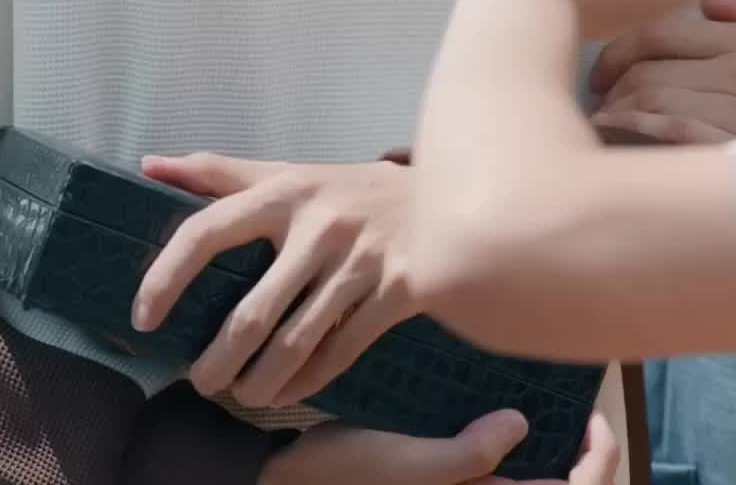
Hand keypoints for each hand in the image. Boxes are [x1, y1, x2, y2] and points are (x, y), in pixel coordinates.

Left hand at [132, 152, 410, 407]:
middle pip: (252, 311)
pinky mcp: (396, 291)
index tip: (143, 317)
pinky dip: (308, 382)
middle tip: (198, 383)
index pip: (207, 230)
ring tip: (241, 396)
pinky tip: (288, 392)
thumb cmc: (347, 189)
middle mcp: (318, 225)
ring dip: (259, 382)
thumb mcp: (288, 171)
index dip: (167, 276)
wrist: (445, 196)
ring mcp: (359, 261)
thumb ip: (218, 173)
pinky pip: (341, 353)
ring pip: (295, 344)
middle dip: (217, 360)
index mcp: (284, 190)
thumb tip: (148, 166)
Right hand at [260, 410, 618, 482]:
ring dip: (552, 457)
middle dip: (583, 462)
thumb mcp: (405, 463)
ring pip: (530, 483)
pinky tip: (505, 411)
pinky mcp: (444, 478)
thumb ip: (467, 456)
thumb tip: (521, 426)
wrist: (293, 476)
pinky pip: (497, 471)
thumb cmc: (345, 473)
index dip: (595, 464)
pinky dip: (515, 448)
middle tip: (582, 417)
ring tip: (552, 410)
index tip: (592, 420)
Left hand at [592, 0, 735, 143]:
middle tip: (601, 105)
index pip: (658, 35)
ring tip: (606, 123)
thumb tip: (707, 1)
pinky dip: (641, 126)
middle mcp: (733, 68)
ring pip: (655, 96)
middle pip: (648, 69)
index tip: (600, 76)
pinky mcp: (730, 142)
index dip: (618, 53)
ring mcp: (734, 106)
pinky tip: (620, 132)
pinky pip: (678, 126)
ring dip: (620, 110)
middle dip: (614, 87)